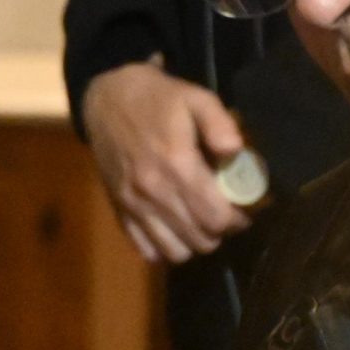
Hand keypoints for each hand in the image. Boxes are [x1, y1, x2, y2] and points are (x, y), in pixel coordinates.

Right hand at [80, 59, 255, 263]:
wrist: (106, 99)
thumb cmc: (158, 99)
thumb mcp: (196, 98)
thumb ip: (220, 124)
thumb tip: (236, 153)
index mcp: (177, 164)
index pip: (216, 217)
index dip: (238, 220)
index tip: (242, 211)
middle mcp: (153, 191)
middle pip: (200, 240)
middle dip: (219, 231)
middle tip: (222, 213)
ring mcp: (133, 204)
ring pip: (175, 252)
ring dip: (193, 242)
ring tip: (198, 222)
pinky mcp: (118, 209)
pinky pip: (146, 250)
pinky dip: (164, 247)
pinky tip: (172, 227)